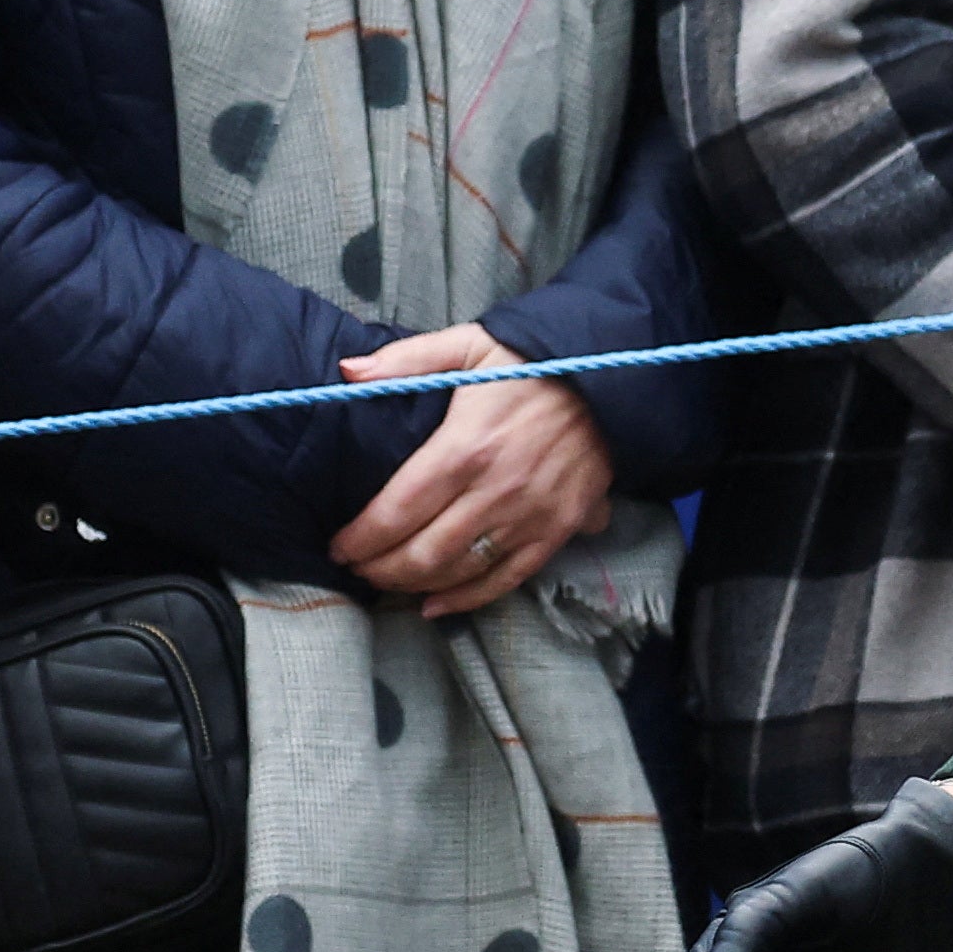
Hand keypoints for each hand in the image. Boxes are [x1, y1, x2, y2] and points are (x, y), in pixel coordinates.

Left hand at [329, 323, 615, 615]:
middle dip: (379, 568)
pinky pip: (505, 579)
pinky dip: (466, 599)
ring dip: (413, 585)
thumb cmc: (536, 363)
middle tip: (358, 567)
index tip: (339, 545)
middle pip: (421, 552)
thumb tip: (347, 371)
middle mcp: (495, 491)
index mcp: (466, 447)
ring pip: (457, 571)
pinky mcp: (555, 531)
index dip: (360, 538)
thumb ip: (406, 360)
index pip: (396, 511)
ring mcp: (528, 516)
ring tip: (388, 580)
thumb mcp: (470, 346)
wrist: (613, 381)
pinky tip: (434, 604)